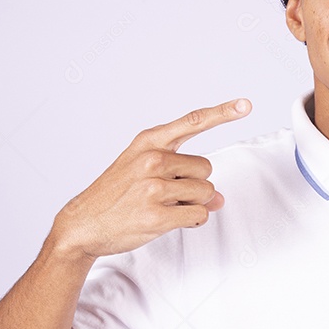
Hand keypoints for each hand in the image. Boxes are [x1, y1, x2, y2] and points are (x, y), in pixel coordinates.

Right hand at [51, 99, 251, 262]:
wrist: (83, 223)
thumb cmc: (117, 195)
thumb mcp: (143, 172)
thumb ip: (183, 176)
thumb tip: (219, 199)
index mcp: (149, 142)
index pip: (192, 122)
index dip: (222, 113)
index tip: (245, 104)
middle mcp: (152, 159)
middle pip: (206, 169)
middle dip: (195, 184)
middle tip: (166, 194)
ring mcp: (154, 187)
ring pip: (206, 193)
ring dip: (193, 204)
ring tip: (161, 207)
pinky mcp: (157, 214)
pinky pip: (199, 215)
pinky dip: (191, 221)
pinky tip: (166, 220)